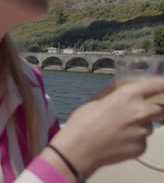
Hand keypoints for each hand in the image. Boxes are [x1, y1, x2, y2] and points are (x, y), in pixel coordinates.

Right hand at [49, 77, 163, 177]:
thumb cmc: (82, 123)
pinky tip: (116, 140)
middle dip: (153, 109)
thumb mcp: (94, 101)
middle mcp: (141, 112)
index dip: (162, 85)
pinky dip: (133, 140)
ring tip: (117, 130)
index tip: (162, 86)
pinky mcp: (142, 147)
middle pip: (161, 109)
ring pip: (148, 126)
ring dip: (139, 126)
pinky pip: (142, 140)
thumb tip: (119, 86)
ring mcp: (143, 131)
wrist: (78, 149)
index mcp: (128, 96)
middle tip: (135, 113)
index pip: (158, 85)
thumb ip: (112, 93)